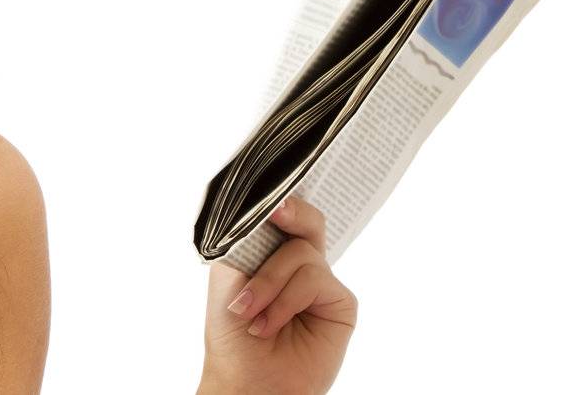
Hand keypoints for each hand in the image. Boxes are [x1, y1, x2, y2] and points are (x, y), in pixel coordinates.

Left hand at [199, 196, 357, 394]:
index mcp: (272, 253)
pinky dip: (285, 300)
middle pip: (307, 219)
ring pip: (302, 251)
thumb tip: (269, 207)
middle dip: (291, 211)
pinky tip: (269, 324)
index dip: (279, 200)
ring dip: (268, 282)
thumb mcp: (229, 274)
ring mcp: (321, 283)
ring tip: (250, 313)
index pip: (283, 215)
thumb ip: (249, 238)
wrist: (245, 381)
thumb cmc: (231, 333)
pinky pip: (314, 279)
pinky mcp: (340, 303)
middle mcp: (299, 264)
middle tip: (277, 212)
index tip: (269, 193)